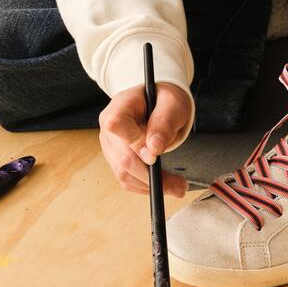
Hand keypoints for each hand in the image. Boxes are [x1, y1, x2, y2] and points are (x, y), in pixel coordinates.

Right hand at [99, 81, 192, 197]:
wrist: (158, 103)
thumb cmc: (164, 100)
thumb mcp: (172, 104)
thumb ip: (164, 122)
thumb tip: (155, 148)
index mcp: (119, 107)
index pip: (116, 125)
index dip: (135, 143)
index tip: (156, 155)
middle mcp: (108, 129)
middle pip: (122, 158)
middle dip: (151, 176)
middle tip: (179, 185)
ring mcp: (110, 146)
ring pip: (124, 173)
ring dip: (151, 185)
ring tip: (176, 187)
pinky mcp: (115, 160)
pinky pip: (127, 179)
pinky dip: (146, 186)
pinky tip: (164, 184)